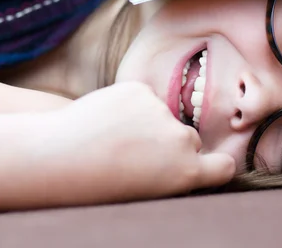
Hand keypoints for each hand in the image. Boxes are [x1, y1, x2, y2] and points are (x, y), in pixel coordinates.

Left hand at [52, 82, 235, 203]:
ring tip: (113, 137)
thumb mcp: (146, 191)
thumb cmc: (98, 185)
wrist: (57, 158)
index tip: (203, 165)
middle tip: (138, 154)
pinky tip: (105, 118)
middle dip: (171, 144)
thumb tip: (181, 159)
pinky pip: (142, 97)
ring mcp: (161, 111)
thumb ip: (172, 173)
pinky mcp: (138, 89)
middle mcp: (181, 140)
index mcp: (186, 172)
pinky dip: (128, 105)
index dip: (215, 165)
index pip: (224, 166)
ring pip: (162, 115)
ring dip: (148, 121)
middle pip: (189, 138)